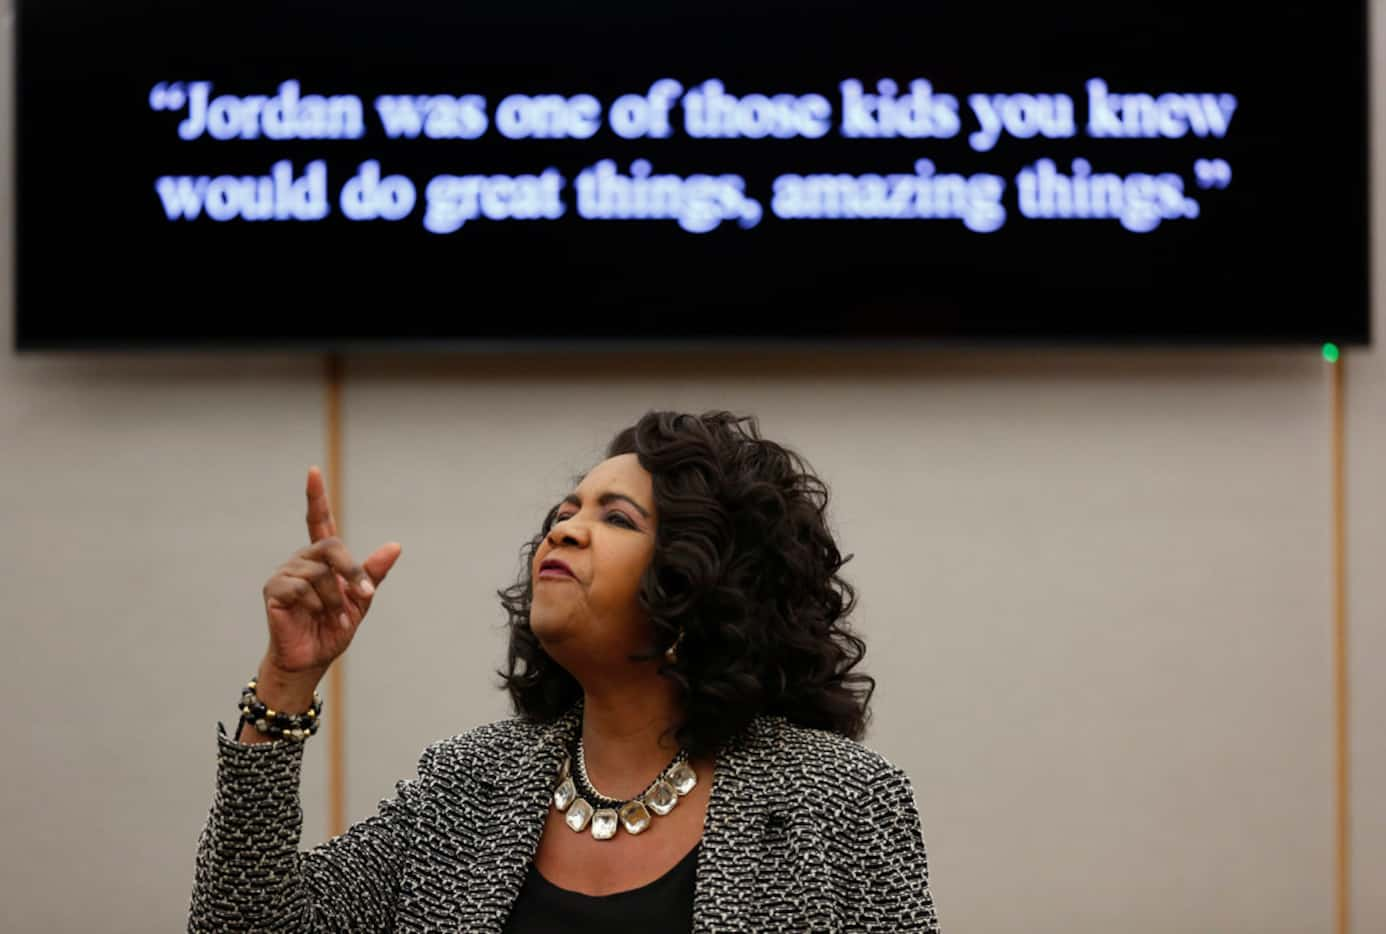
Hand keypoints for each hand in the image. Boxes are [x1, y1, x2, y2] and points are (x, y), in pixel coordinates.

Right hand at [260, 465, 401, 679]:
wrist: (313, 658)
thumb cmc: (334, 628)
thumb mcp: (361, 599)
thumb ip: (373, 573)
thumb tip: (396, 545)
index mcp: (322, 558)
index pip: (318, 520)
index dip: (316, 496)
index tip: (314, 471)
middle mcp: (302, 560)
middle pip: (331, 546)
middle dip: (351, 572)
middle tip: (363, 596)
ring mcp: (285, 573)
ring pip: (320, 573)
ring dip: (335, 600)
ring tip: (334, 617)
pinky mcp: (273, 590)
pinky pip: (301, 588)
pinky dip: (317, 606)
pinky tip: (313, 616)